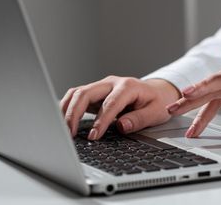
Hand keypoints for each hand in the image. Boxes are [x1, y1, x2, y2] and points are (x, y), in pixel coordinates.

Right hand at [60, 77, 179, 139]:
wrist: (157, 92)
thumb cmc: (157, 102)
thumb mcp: (156, 112)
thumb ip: (139, 119)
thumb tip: (122, 126)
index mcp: (128, 86)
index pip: (110, 103)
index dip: (100, 120)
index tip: (94, 136)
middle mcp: (111, 83)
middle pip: (86, 92)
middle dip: (75, 113)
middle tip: (70, 133)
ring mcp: (101, 87)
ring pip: (77, 93)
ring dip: (67, 109)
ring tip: (63, 129)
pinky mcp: (95, 93)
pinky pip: (77, 97)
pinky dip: (67, 107)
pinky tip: (63, 121)